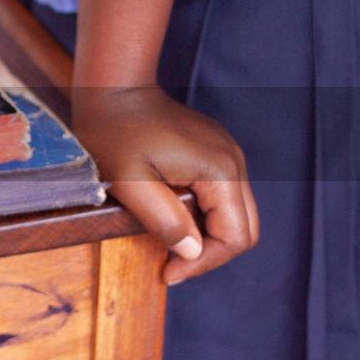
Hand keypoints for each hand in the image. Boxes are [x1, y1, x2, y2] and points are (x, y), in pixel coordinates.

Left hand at [73, 86, 258, 285]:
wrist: (114, 88)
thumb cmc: (114, 132)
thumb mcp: (129, 183)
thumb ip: (164, 220)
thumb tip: (191, 251)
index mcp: (220, 170)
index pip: (237, 236)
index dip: (205, 262)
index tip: (169, 272)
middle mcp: (234, 162)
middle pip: (245, 228)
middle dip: (210, 254)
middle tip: (171, 265)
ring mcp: (227, 155)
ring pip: (235, 215)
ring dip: (206, 236)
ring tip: (169, 243)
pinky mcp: (215, 153)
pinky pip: (222, 197)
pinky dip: (203, 217)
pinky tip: (173, 218)